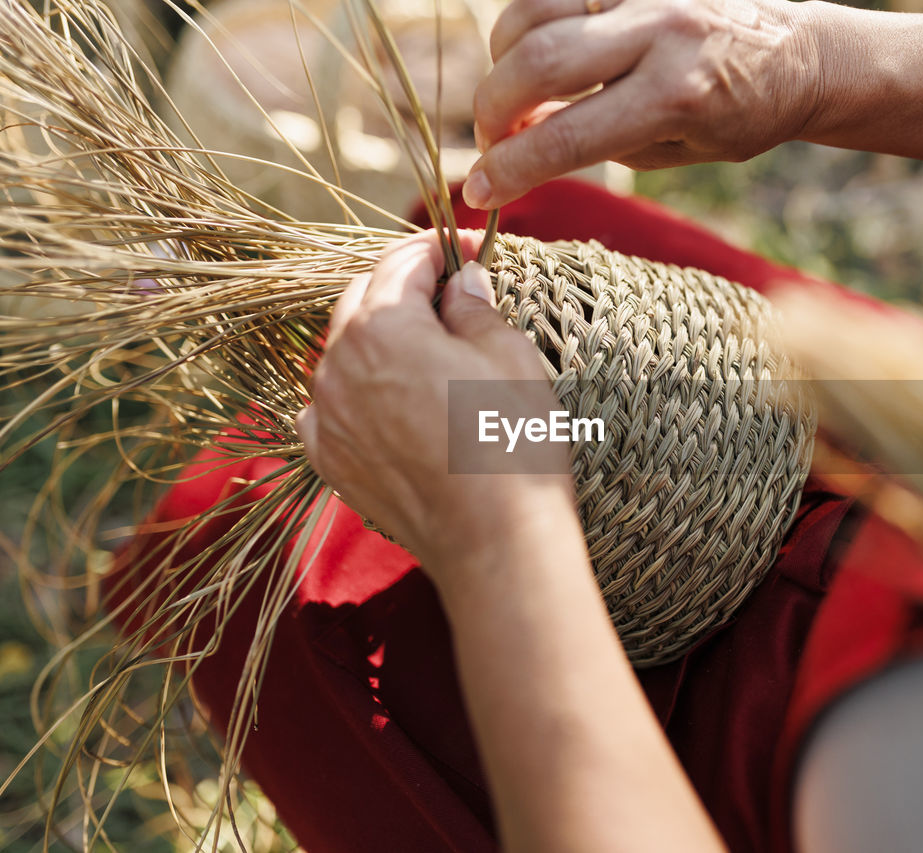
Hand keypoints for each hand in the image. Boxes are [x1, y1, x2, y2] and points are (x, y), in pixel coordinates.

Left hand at [295, 231, 579, 592]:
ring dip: (383, 340)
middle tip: (456, 294)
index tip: (473, 250)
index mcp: (380, 326)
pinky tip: (397, 399)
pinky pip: (334, 406)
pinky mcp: (332, 460)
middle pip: (364, 300)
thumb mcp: (508, 355)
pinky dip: (361, 391)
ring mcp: (327, 416)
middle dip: (406, 289)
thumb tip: (463, 283)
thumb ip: (475, 308)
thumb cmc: (511, 441)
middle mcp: (338, 365)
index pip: (403, 262)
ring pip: (346, 353)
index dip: (442, 248)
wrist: (495, 541)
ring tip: (432, 349)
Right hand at [465, 0, 822, 208]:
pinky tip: (542, 46)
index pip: (564, 136)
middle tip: (494, 138)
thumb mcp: (673, 150)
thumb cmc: (739, 116)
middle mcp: (659, 30)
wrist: (800, 54)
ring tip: (517, 89)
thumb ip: (596, 143)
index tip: (480, 191)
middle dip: (492, 109)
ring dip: (504, 57)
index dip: (509, 169)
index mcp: (674, 94)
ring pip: (532, 10)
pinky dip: (534, 18)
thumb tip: (518, 140)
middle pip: (534, 62)